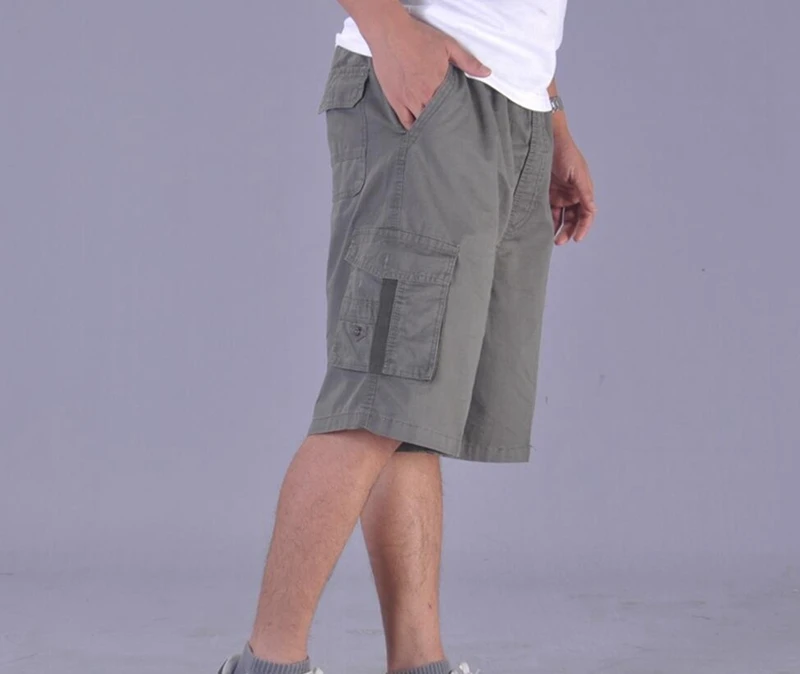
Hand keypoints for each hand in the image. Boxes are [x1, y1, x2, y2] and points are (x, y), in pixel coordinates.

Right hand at [366, 12, 489, 129]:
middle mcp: (422, 97)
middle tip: (450, 127)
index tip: (461, 118)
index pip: (451, 109)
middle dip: (443, 123)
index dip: (456, 115)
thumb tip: (486, 73)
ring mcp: (407, 101)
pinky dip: (413, 126)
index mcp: (438, 85)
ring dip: (429, 126)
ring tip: (436, 129)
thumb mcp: (448, 46)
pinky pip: (405, 122)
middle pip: (436, 119)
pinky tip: (418, 127)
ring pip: (421, 123)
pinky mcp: (395, 100)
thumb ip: (468, 61)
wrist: (390, 33)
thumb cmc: (418, 37)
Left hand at [549, 131, 596, 244]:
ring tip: (551, 239)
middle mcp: (572, 195)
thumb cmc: (565, 153)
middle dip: (568, 231)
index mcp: (583, 191)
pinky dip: (546, 220)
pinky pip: (547, 211)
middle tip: (559, 241)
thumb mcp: (578, 174)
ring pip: (560, 217)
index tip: (577, 238)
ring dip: (557, 228)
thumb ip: (584, 193)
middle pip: (573, 219)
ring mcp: (558, 195)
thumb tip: (592, 209)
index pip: (586, 214)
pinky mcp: (545, 193)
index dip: (583, 227)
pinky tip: (542, 228)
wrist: (547, 140)